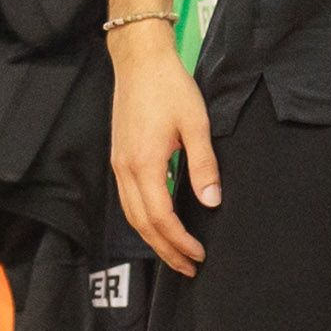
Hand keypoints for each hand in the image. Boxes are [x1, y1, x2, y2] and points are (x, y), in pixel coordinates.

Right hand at [112, 33, 220, 275]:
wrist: (140, 62)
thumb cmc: (170, 88)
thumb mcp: (196, 124)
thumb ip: (204, 165)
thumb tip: (212, 202)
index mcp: (145, 164)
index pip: (161, 218)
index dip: (180, 241)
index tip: (199, 255)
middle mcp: (126, 169)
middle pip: (142, 224)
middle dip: (165, 250)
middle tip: (189, 268)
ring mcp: (119, 164)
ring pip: (131, 215)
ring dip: (153, 239)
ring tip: (175, 254)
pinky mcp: (119, 158)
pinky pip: (127, 200)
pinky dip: (143, 220)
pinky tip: (158, 224)